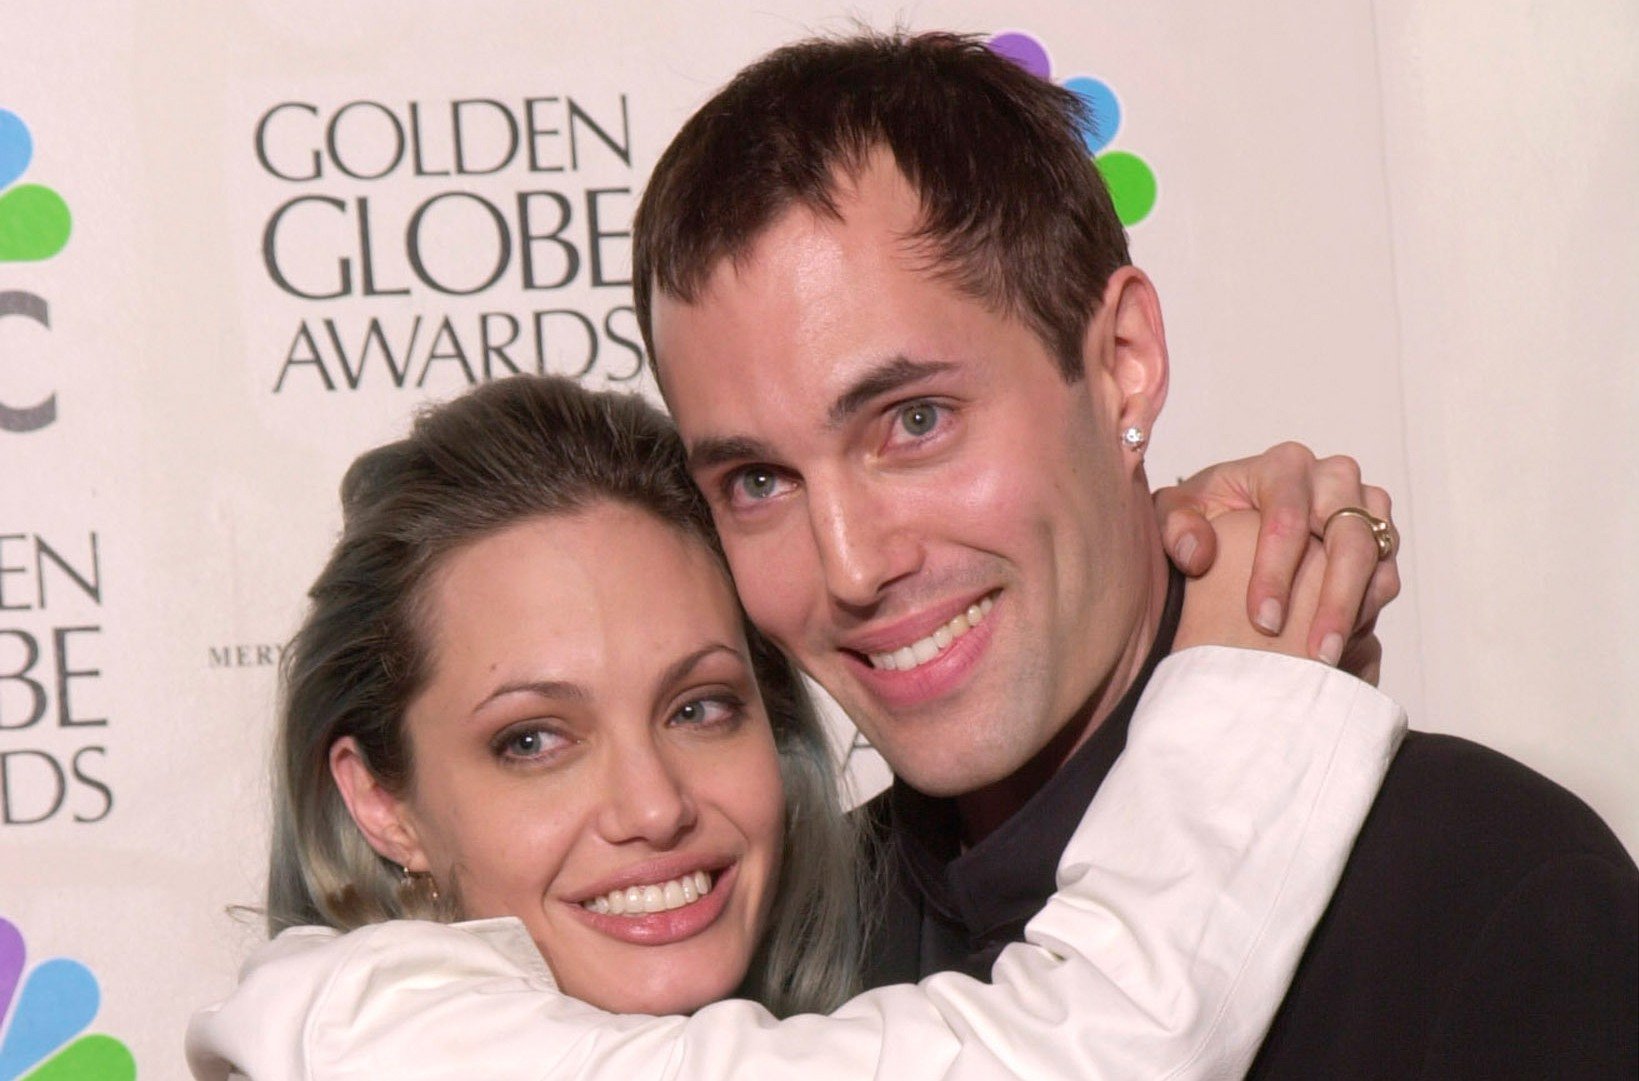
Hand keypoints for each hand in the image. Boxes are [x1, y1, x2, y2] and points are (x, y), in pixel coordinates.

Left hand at [1153, 442, 1399, 668]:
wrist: (1237, 521)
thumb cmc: (1204, 515)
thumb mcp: (1174, 515)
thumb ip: (1175, 528)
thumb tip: (1198, 553)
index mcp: (1284, 466)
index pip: (1288, 518)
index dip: (1276, 573)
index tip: (1262, 621)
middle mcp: (1333, 479)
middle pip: (1349, 538)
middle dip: (1333, 601)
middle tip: (1314, 654)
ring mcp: (1364, 508)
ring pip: (1376, 560)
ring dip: (1355, 613)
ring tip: (1327, 660)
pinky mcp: (1380, 540)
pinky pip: (1385, 578)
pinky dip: (1365, 614)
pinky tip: (1337, 648)